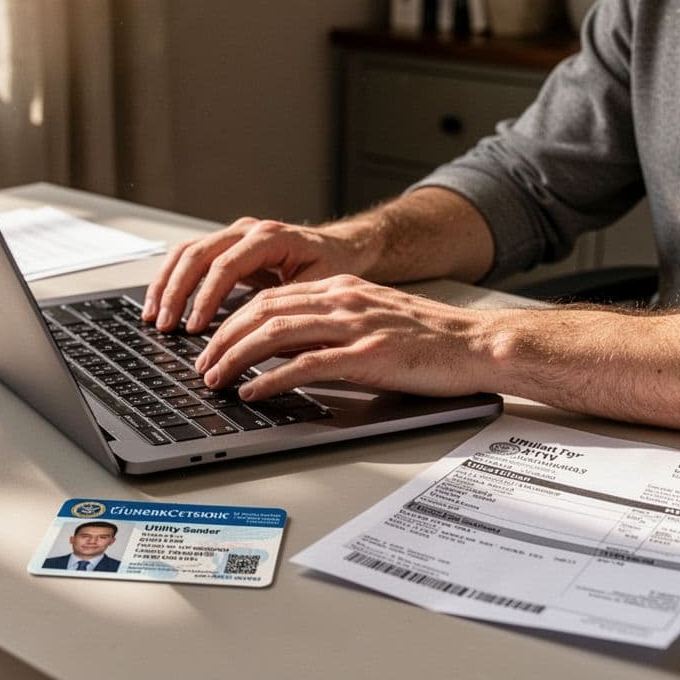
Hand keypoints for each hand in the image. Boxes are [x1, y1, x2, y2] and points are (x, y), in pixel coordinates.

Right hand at [142, 217, 367, 332]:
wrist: (339, 247)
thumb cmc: (331, 266)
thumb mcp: (319, 286)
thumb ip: (290, 305)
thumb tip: (262, 337)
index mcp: (269, 237)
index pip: (226, 264)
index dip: (207, 297)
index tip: (196, 326)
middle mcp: (246, 231)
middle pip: (197, 254)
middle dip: (177, 292)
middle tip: (166, 325)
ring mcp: (233, 236)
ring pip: (186, 253)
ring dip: (166, 286)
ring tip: (154, 318)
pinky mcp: (225, 248)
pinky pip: (189, 259)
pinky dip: (171, 281)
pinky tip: (160, 305)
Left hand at [193, 274, 494, 399]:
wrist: (478, 344)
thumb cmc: (431, 339)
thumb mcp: (372, 319)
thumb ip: (331, 326)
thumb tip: (286, 348)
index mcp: (341, 289)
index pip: (269, 297)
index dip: (231, 320)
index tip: (210, 342)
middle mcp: (343, 300)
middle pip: (262, 311)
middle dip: (222, 338)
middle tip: (201, 364)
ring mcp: (355, 326)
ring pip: (276, 333)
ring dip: (236, 357)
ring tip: (215, 378)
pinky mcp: (369, 356)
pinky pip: (307, 365)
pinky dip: (272, 378)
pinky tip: (253, 391)